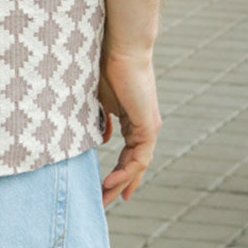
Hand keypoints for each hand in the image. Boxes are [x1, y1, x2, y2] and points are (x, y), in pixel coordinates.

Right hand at [98, 46, 161, 207]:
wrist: (119, 46)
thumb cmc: (105, 64)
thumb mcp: (98, 97)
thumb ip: (100, 118)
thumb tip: (100, 138)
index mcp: (132, 119)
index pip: (127, 153)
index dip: (118, 171)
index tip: (105, 187)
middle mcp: (144, 126)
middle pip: (133, 164)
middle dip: (118, 184)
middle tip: (104, 201)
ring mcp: (148, 127)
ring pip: (137, 164)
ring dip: (121, 182)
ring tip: (105, 198)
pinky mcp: (149, 126)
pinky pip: (139, 157)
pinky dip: (125, 172)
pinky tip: (110, 181)